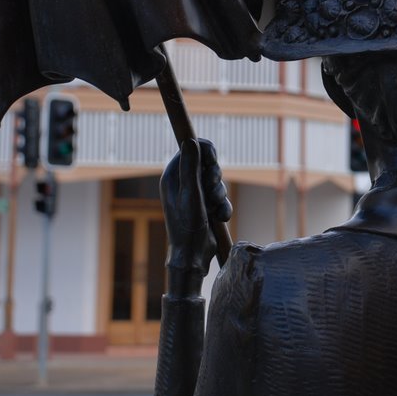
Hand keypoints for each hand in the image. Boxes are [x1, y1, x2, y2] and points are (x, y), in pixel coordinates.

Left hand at [160, 138, 231, 294]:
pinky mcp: (206, 206)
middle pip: (208, 163)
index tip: (212, 160)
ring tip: (214, 209)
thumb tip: (190, 140)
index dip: (205, 151)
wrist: (192, 255)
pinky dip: (223, 207)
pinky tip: (218, 218)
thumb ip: (190, 167)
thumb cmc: (186, 225)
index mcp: (173, 175)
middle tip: (212, 190)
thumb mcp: (190, 194)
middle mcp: (183, 182)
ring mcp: (195, 194)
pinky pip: (222, 198)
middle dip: (215, 177)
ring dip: (220, 195)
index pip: (192, 148)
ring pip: (218, 181)